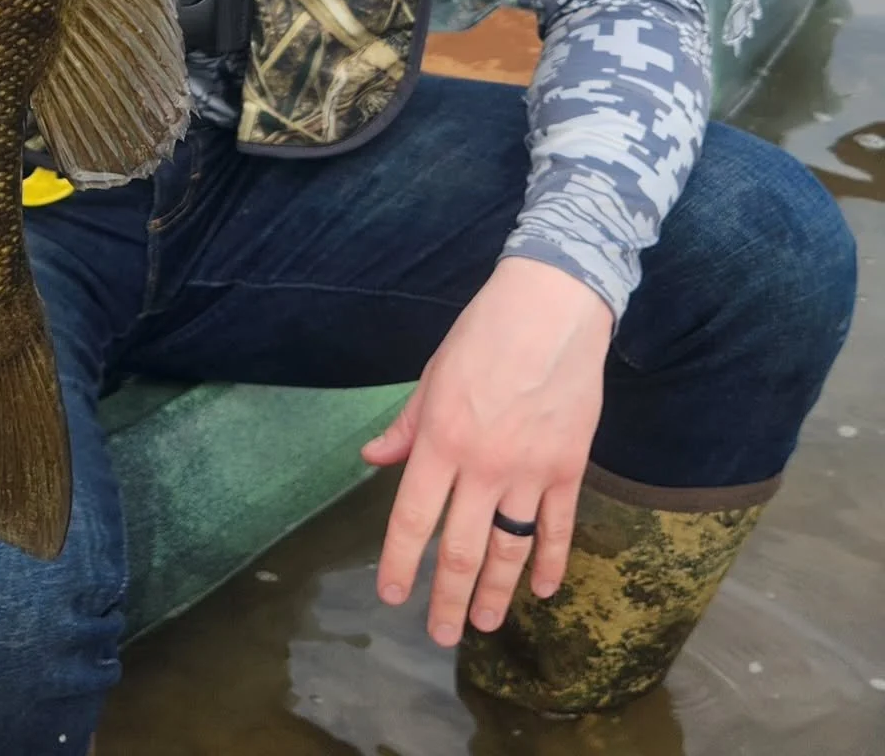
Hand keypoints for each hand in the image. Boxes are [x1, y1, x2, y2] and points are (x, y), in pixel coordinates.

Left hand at [361, 257, 611, 647]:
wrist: (552, 308)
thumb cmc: (483, 335)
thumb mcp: (433, 375)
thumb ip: (407, 425)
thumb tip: (373, 457)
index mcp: (441, 439)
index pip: (412, 518)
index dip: (398, 562)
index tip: (391, 595)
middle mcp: (482, 464)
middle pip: (460, 548)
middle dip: (446, 597)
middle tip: (440, 634)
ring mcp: (529, 470)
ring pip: (509, 548)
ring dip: (494, 592)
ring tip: (482, 622)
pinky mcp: (569, 467)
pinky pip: (559, 527)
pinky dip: (551, 562)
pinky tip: (543, 589)